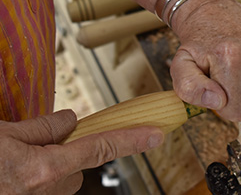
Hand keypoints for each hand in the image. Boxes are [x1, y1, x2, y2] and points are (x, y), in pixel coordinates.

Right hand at [0, 110, 163, 193]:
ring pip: (61, 174)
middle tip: (28, 142)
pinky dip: (37, 173)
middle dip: (65, 149)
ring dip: (48, 162)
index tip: (156, 135)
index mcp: (41, 170)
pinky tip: (13, 168)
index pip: (98, 147)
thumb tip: (69, 122)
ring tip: (12, 158)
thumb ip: (42, 127)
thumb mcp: (2, 133)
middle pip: (77, 162)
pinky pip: (46, 184)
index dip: (131, 140)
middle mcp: (44, 190)